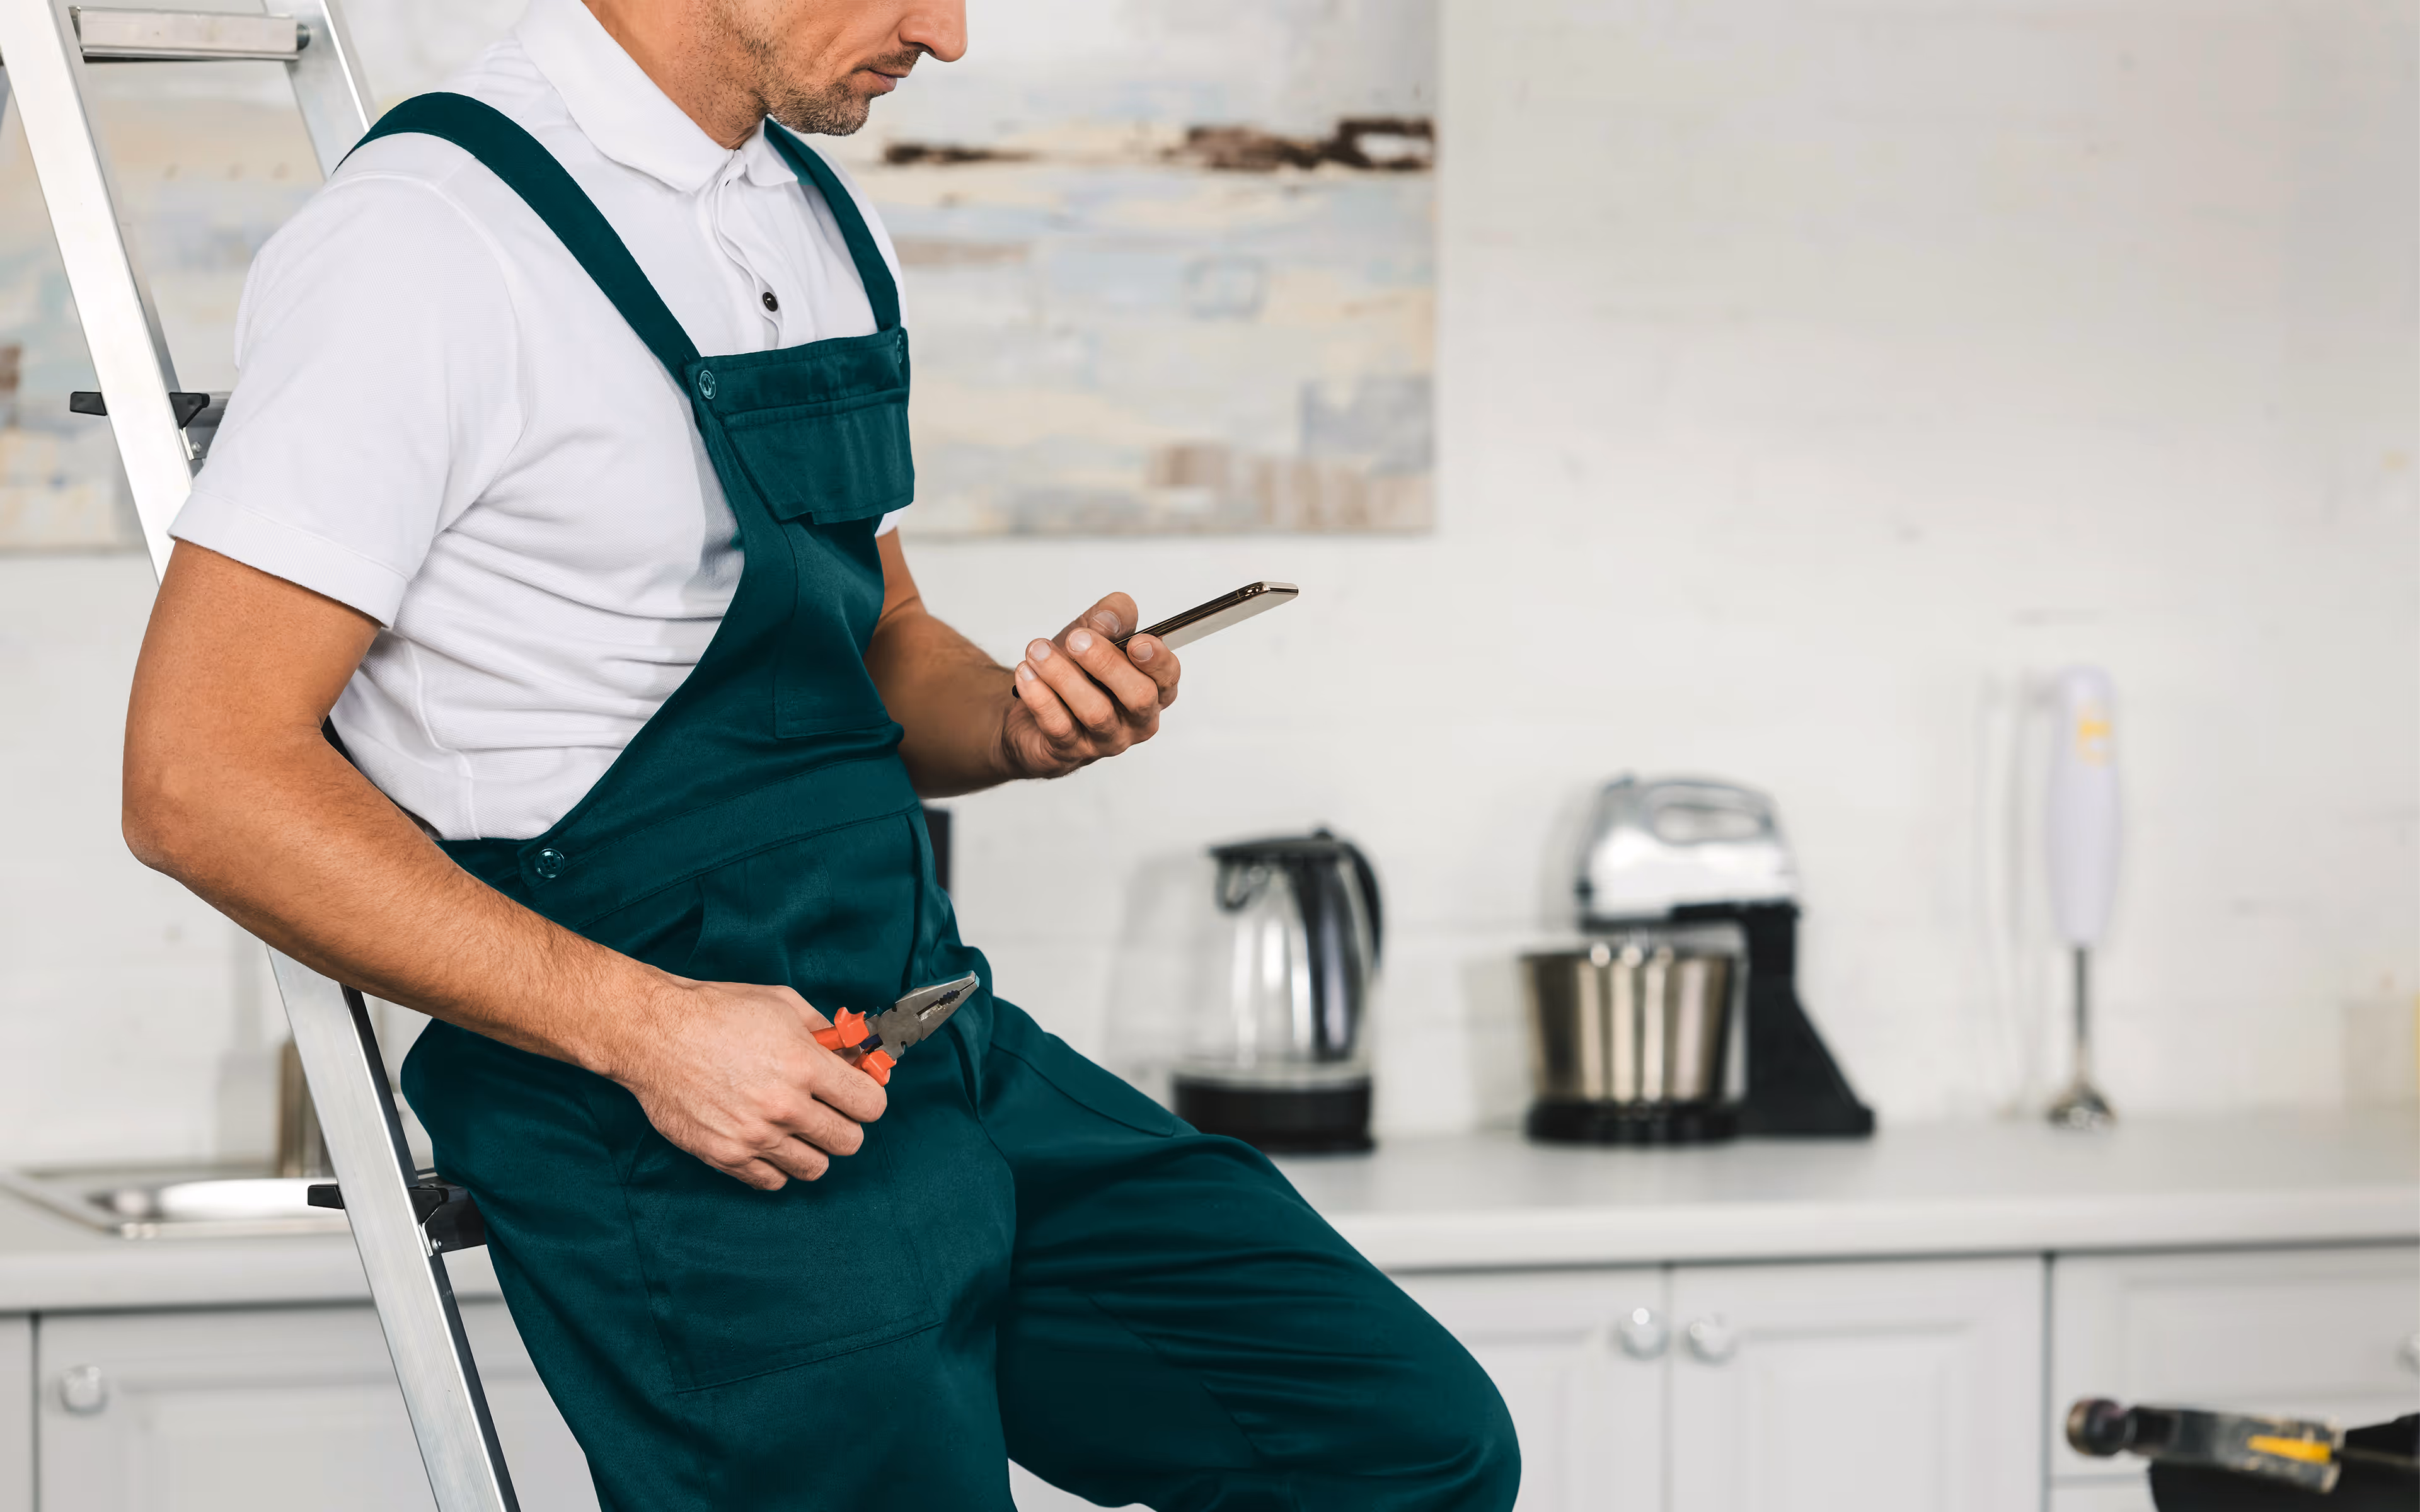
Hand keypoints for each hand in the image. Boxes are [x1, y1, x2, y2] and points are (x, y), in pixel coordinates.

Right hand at [611, 976, 888, 1189]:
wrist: (653, 1034)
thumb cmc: (717, 1012)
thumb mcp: (782, 1003)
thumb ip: (825, 1032)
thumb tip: (855, 1053)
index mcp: (804, 1065)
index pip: (870, 1105)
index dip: (868, 1098)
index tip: (858, 1093)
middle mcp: (783, 1106)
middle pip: (848, 1141)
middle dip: (845, 1124)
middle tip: (828, 1110)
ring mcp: (754, 1136)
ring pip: (814, 1168)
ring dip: (812, 1148)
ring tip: (795, 1127)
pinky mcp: (725, 1156)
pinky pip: (772, 1182)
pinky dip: (776, 1166)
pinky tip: (768, 1141)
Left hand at [1001, 593, 1181, 779]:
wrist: (1032, 707)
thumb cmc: (1075, 670)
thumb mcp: (1094, 633)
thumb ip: (1111, 616)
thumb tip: (1109, 620)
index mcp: (1153, 688)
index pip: (1168, 676)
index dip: (1157, 660)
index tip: (1135, 641)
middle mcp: (1137, 720)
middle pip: (1139, 697)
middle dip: (1107, 664)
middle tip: (1076, 640)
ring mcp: (1106, 740)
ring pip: (1096, 712)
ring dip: (1063, 676)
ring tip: (1038, 651)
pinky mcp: (1071, 752)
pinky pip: (1059, 726)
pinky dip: (1040, 697)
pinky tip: (1026, 673)